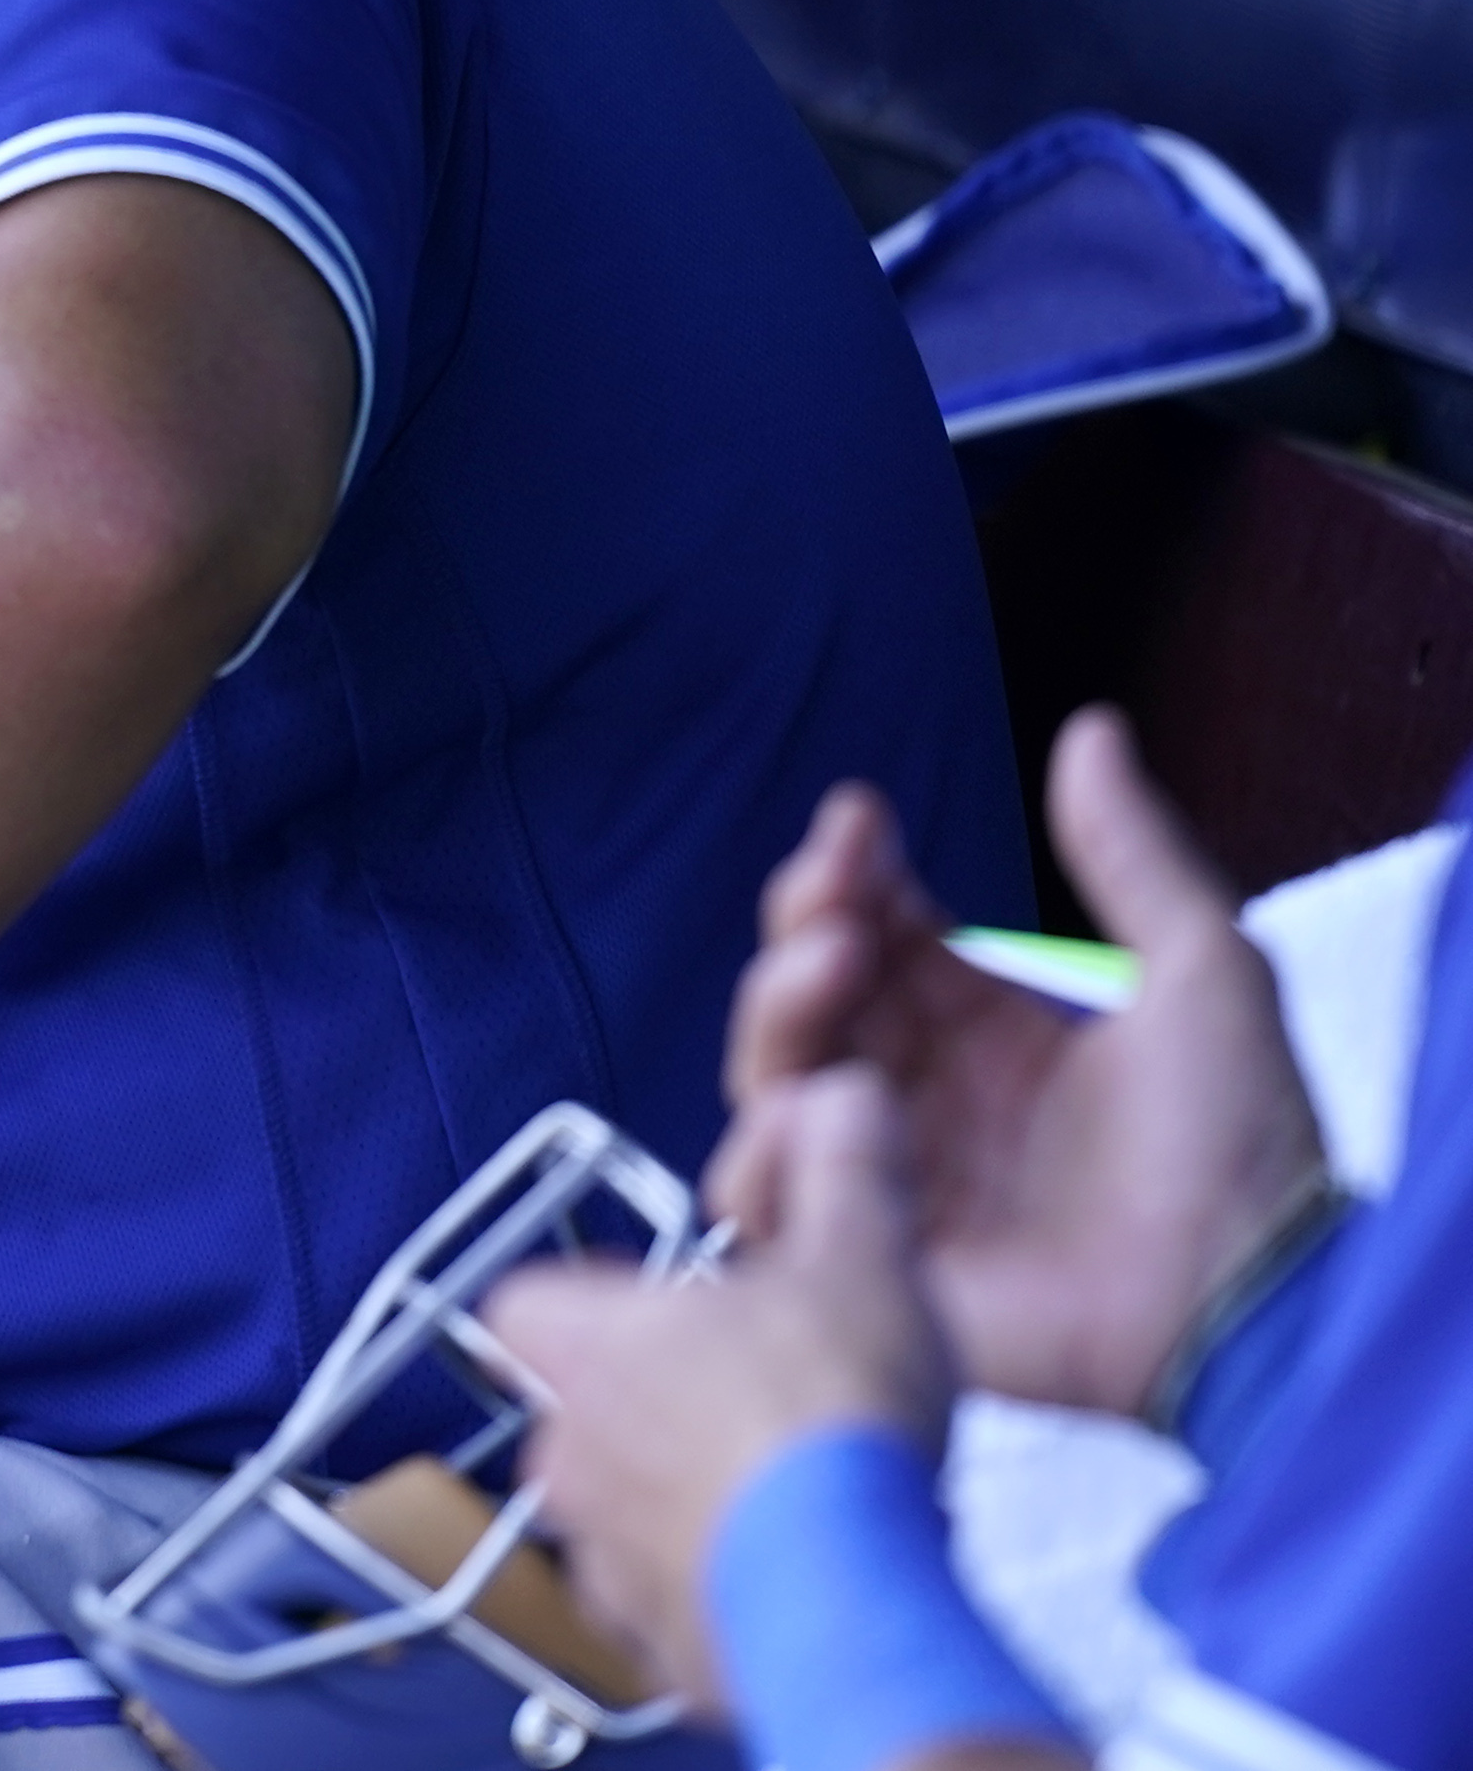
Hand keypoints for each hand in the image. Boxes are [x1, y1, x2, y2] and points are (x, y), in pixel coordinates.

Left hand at [484, 1066, 958, 1718]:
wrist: (852, 1597)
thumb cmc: (829, 1420)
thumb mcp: (859, 1262)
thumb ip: (841, 1173)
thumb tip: (841, 1099)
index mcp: (580, 1346)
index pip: (527, 1304)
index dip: (591, 1305)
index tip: (666, 1311)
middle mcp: (563, 1452)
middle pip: (580, 1413)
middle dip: (656, 1412)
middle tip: (758, 1409)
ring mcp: (597, 1560)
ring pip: (620, 1519)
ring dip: (687, 1509)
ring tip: (791, 1503)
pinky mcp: (652, 1649)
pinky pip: (668, 1611)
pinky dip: (718, 1596)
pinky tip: (799, 1581)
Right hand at [718, 709, 1324, 1412]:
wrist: (1249, 1295)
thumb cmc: (1241, 1142)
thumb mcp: (1204, 968)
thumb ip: (1132, 853)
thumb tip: (1090, 726)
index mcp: (990, 1034)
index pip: (881, 934)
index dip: (853, 872)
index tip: (858, 820)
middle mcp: (927, 1097)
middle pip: (808, 995)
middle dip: (804, 928)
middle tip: (837, 902)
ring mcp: (893, 1174)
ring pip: (774, 1077)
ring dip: (779, 1009)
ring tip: (834, 967)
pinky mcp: (872, 1253)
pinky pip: (773, 1195)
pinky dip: (772, 1141)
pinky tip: (828, 1096)